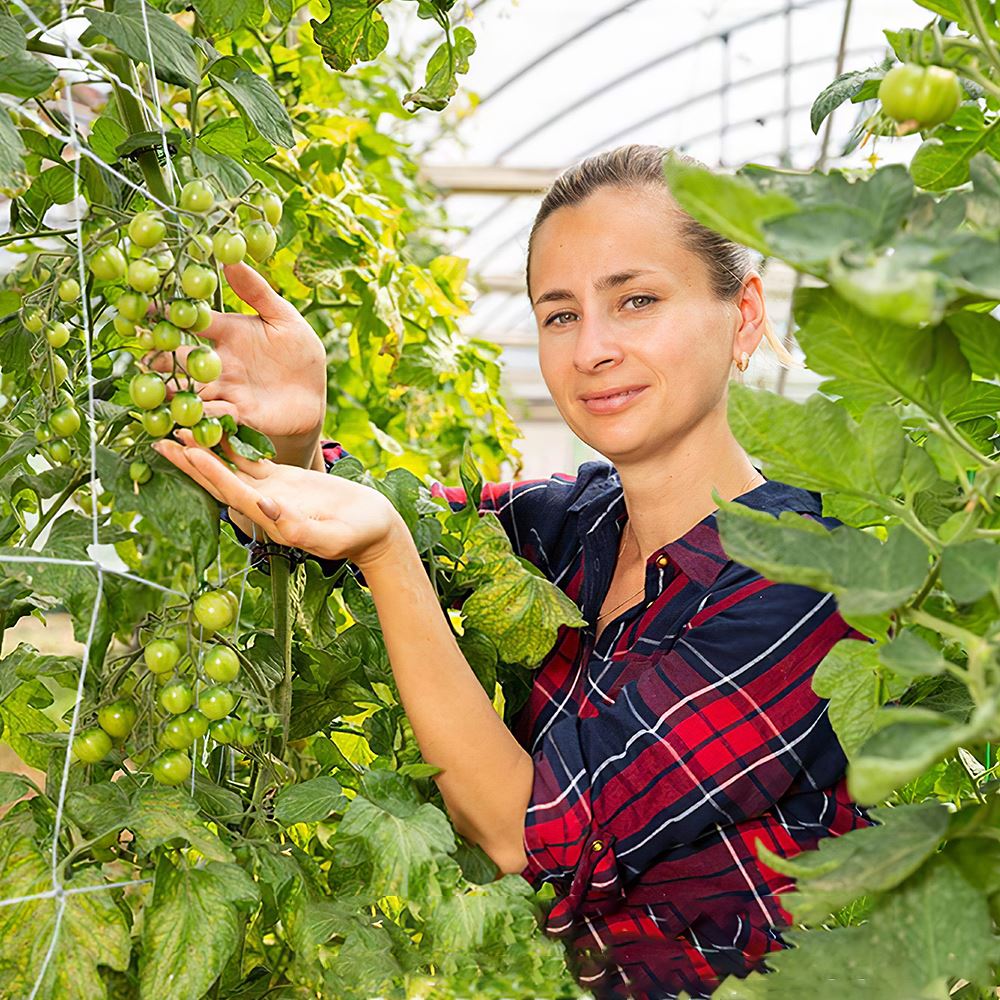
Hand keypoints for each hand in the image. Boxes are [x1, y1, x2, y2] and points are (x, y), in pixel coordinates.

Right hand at [151, 263, 326, 468]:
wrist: (312, 396)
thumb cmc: (299, 353)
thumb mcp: (284, 319)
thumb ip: (257, 293)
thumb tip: (232, 258)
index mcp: (227, 333)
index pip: (192, 320)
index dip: (169, 314)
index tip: (142, 307)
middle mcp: (218, 362)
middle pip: (181, 358)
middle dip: (159, 358)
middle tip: (140, 355)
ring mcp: (225, 390)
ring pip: (190, 390)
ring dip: (171, 392)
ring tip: (153, 393)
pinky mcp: (237, 415)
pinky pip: (214, 416)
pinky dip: (201, 417)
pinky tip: (188, 418)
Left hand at [154, 431, 404, 568]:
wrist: (375, 530)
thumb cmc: (359, 535)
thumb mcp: (332, 537)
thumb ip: (299, 528)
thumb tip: (266, 508)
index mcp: (272, 517)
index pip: (233, 492)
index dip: (208, 472)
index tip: (185, 451)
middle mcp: (263, 503)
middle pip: (219, 479)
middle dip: (189, 460)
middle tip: (158, 438)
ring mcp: (271, 490)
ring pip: (229, 467)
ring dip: (204, 449)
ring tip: (177, 427)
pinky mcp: (281, 479)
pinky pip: (251, 459)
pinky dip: (232, 444)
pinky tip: (215, 426)